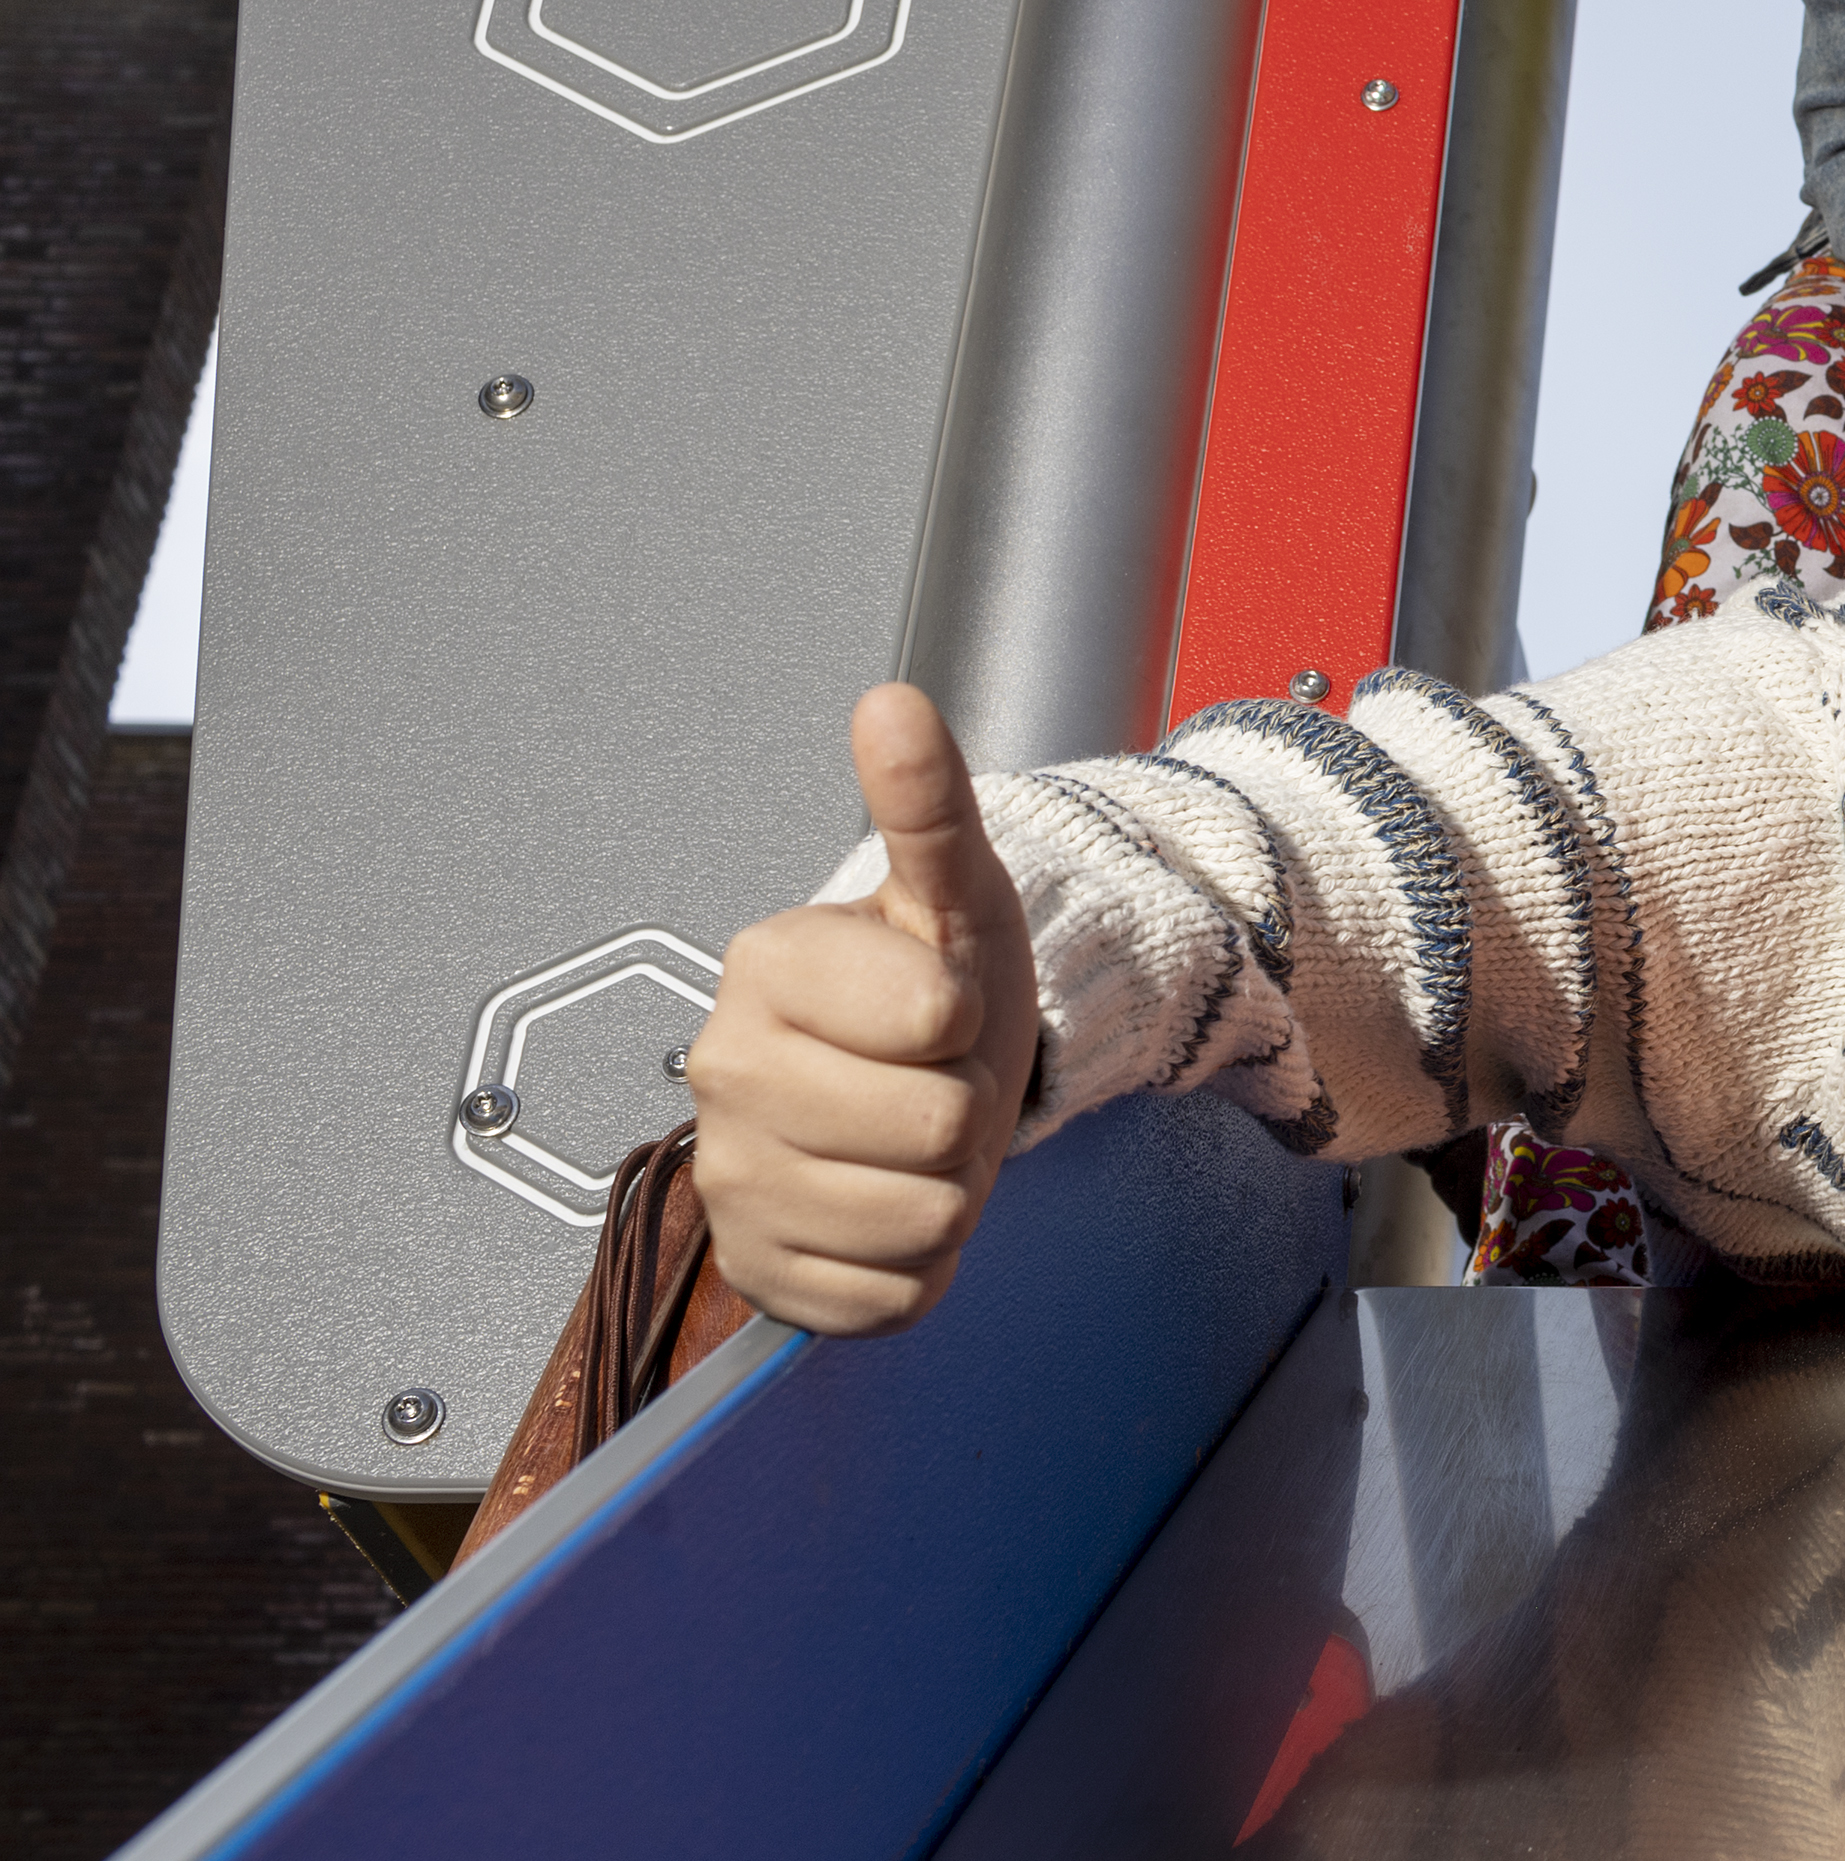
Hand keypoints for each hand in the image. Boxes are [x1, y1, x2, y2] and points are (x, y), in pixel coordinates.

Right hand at [687, 683, 1039, 1334]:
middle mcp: (723, 1075)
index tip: (939, 1003)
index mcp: (766, 969)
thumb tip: (893, 703)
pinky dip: (916, 1261)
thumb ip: (925, 801)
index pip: (938, 1020)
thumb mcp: (951, 889)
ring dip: (950, 1186)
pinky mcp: (761, 1275)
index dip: (970, 1017)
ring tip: (913, 1138)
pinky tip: (885, 1203)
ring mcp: (732, 1184)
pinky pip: (894, 1293)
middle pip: (938, 1128)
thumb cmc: (932, 985)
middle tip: (933, 1078)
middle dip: (965, 1108)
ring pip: (926, 1216)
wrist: (910, 1088)